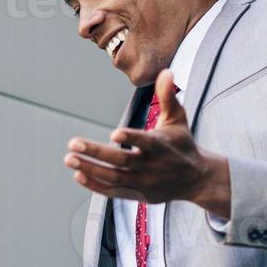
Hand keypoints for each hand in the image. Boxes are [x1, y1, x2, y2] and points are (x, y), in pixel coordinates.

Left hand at [63, 68, 231, 216]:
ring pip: (113, 178)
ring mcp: (144, 182)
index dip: (130, 138)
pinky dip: (95, 185)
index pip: (145, 142)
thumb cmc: (182, 144)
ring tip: (69, 158)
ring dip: (90, 168)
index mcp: (161, 145)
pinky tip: (78, 174)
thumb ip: (167, 96)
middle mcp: (152, 166)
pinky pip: (113, 192)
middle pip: (121, 161)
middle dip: (96, 153)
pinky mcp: (139, 195)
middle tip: (72, 144)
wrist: (197, 179)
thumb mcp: (177, 119)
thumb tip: (166, 71)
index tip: (114, 134)